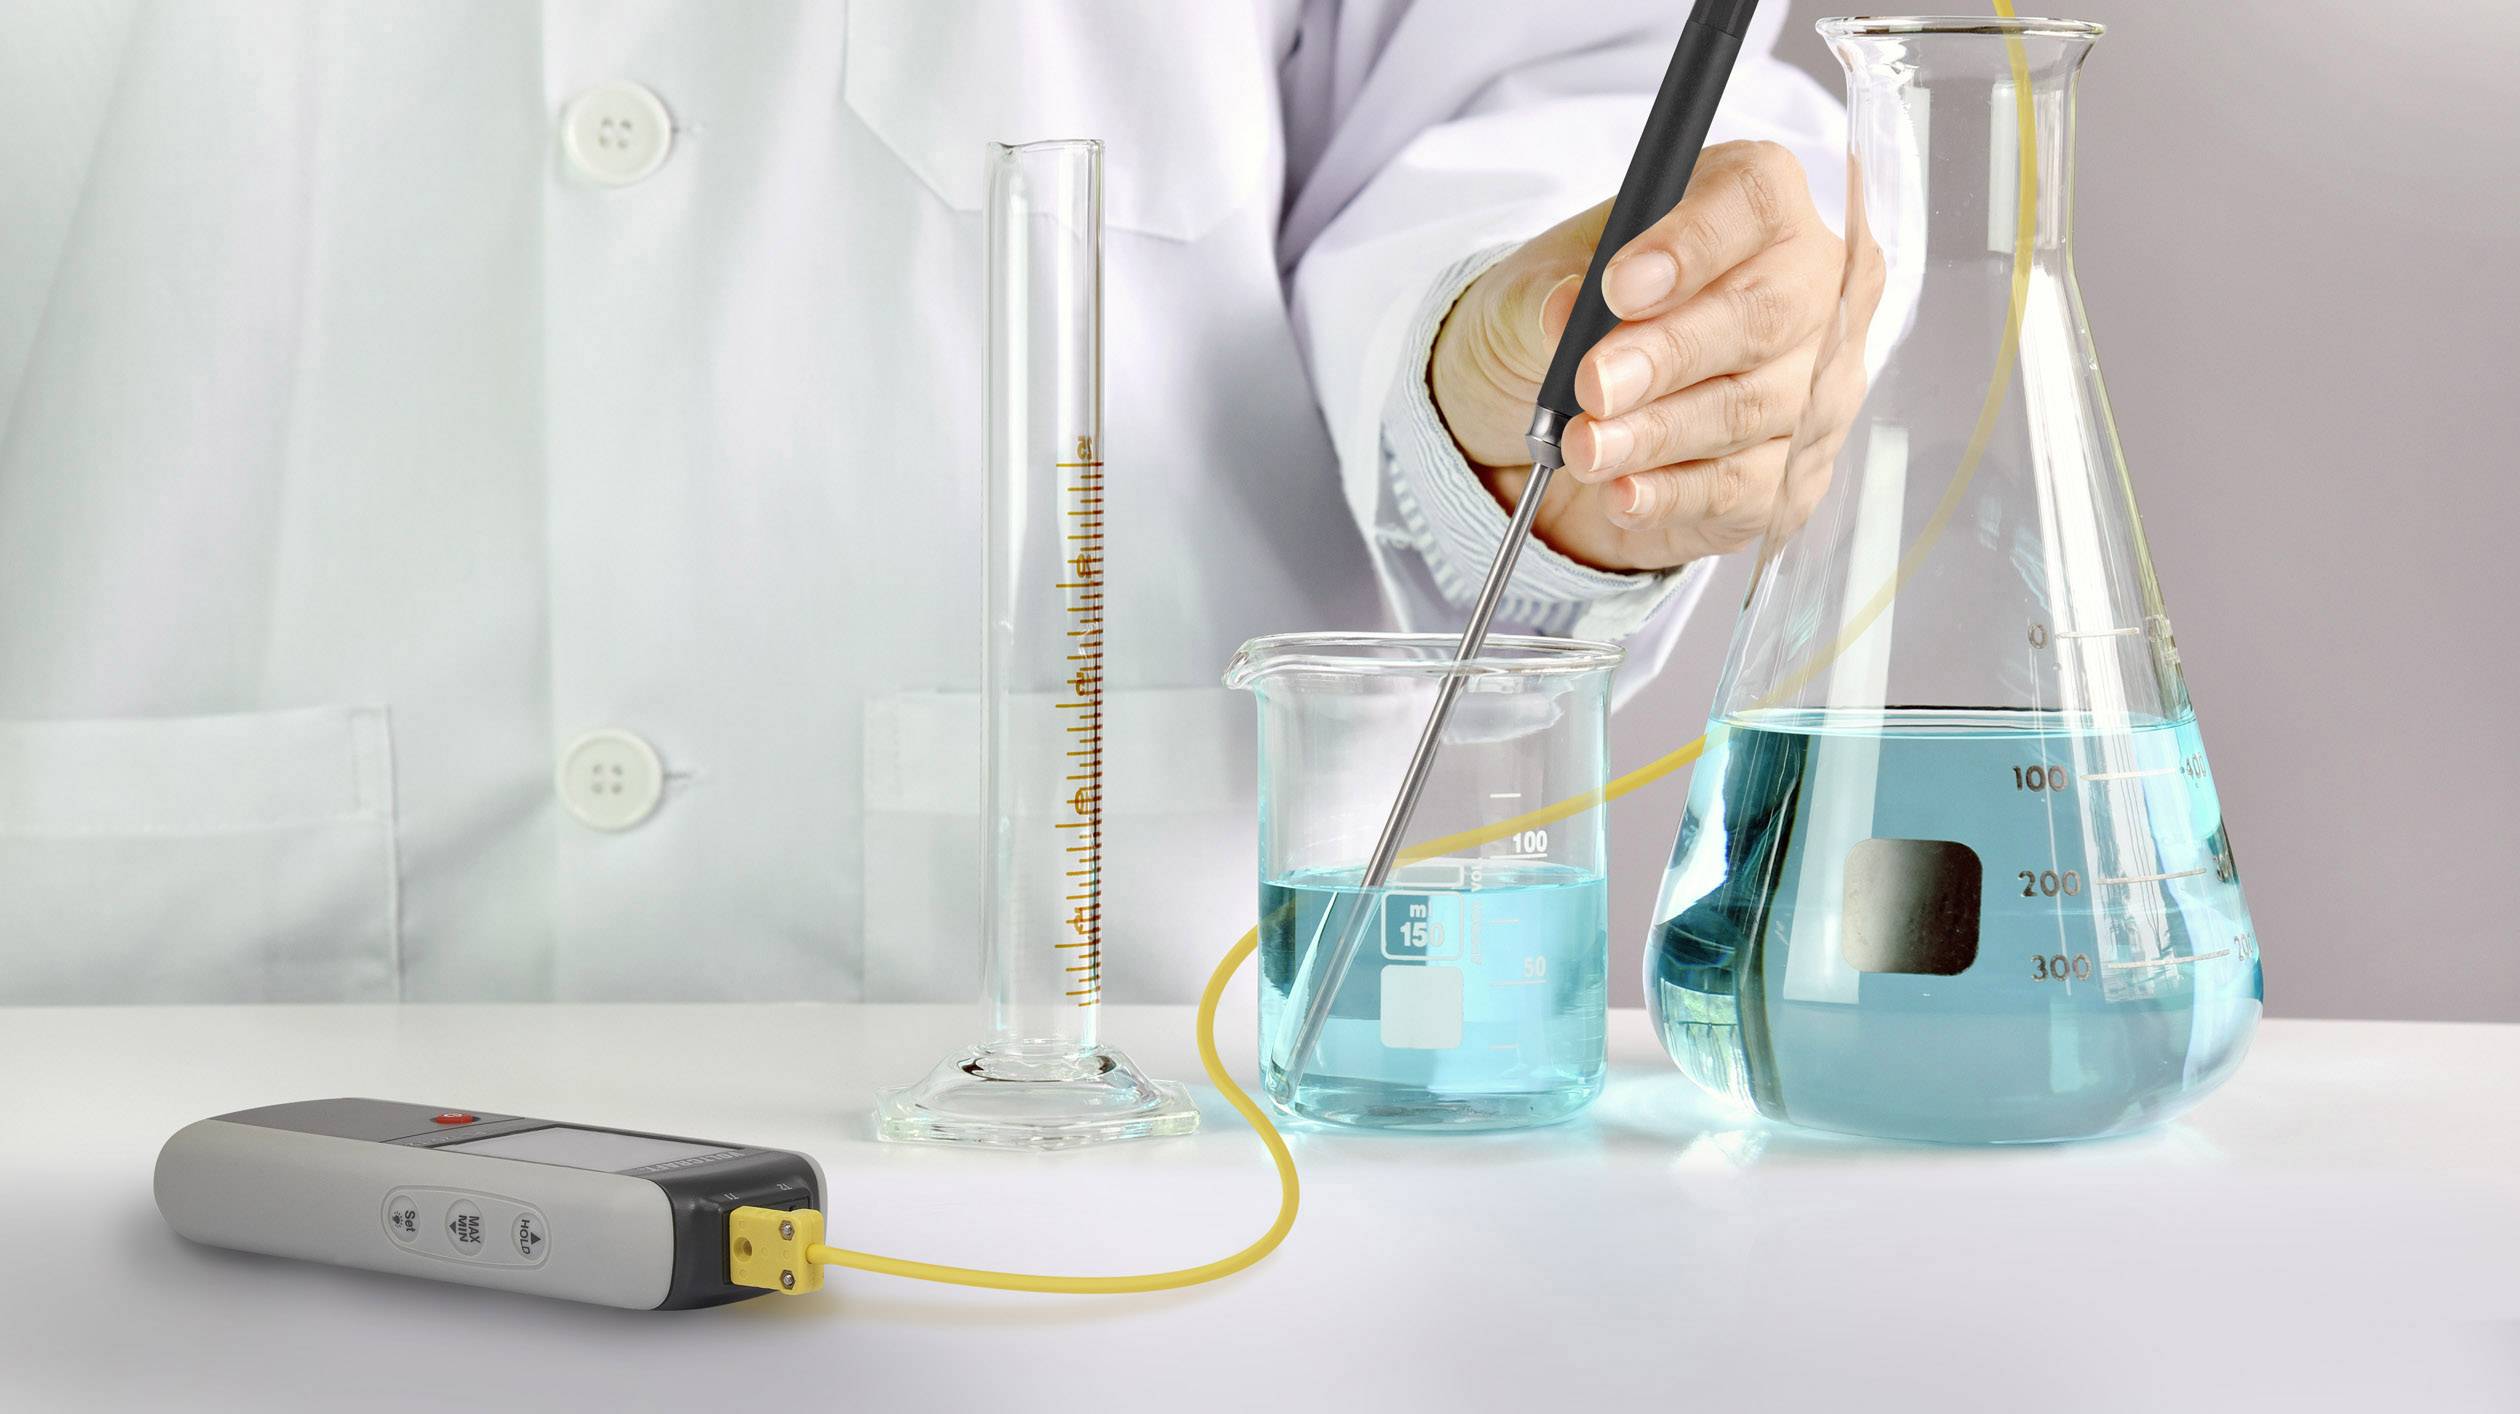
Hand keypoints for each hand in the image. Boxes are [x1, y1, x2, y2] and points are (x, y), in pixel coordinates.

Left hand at [1429, 141, 1857, 572]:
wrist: (1562, 417)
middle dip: (1669, 355)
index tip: (1619, 287)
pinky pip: (1745, 486)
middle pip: (1764, 315)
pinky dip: (1674, 495)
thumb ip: (1551, 290)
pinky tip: (1623, 494)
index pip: (1753, 201)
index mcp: (1751, 204)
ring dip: (1657, 434)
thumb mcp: (1534, 285)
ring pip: (1750, 409)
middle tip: (1594, 385)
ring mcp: (1813, 384)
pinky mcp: (1794, 471)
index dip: (1691, 245)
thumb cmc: (1572, 322)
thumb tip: (1569, 313)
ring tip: (1585, 447)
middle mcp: (1805, 286)